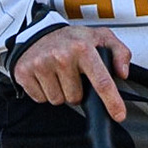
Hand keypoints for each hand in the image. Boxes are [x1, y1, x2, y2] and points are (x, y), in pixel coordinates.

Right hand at [12, 24, 132, 121]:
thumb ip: (120, 52)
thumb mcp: (100, 38)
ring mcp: (41, 65)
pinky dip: (44, 92)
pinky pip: (40, 99)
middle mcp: (62, 56)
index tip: (119, 114)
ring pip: (58, 100)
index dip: (112, 101)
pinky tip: (46, 77)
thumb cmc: (71, 39)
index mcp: (83, 48)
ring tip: (58, 74)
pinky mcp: (25, 73)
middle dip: (76, 91)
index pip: (101, 81)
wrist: (37, 33)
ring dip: (60, 92)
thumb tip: (122, 72)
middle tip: (72, 75)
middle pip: (76, 97)